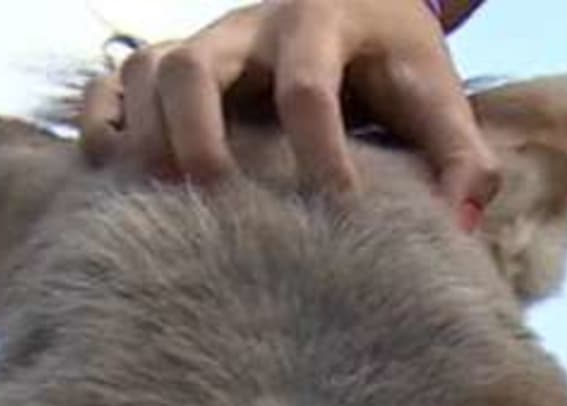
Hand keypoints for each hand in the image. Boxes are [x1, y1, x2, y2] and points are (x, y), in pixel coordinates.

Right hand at [78, 0, 498, 214]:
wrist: (363, 4)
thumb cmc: (401, 65)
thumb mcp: (441, 98)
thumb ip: (462, 159)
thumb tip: (458, 222)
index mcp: (324, 25)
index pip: (308, 86)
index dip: (318, 148)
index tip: (337, 207)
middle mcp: (251, 28)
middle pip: (198, 64)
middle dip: (200, 133)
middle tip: (216, 195)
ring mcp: (205, 42)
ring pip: (147, 69)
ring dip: (146, 132)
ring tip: (161, 197)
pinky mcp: (173, 66)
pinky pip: (112, 82)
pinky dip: (103, 121)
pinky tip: (115, 171)